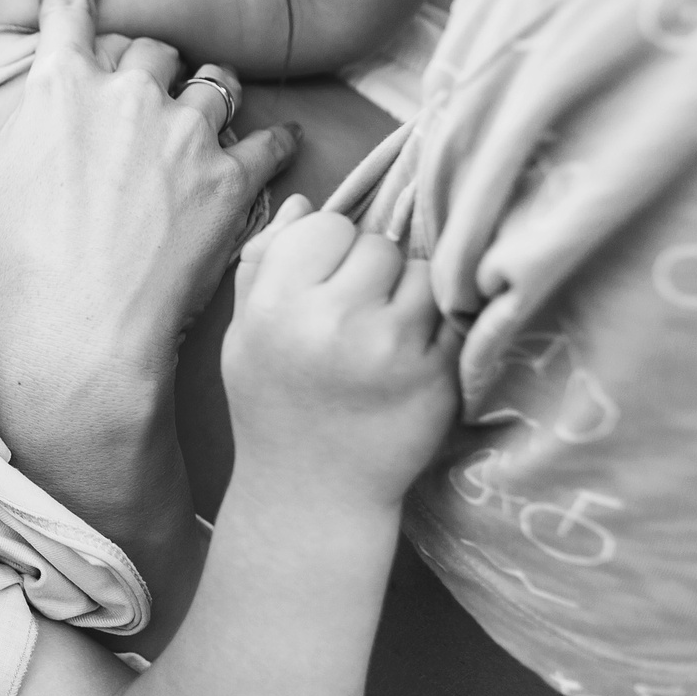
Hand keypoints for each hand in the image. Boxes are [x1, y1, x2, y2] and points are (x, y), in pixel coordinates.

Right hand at [0, 0, 297, 526]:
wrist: (76, 347)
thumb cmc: (3, 276)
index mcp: (59, 86)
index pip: (74, 2)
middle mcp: (129, 95)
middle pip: (153, 46)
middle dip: (147, 60)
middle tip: (141, 88)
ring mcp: (186, 136)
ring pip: (215, 82)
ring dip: (207, 91)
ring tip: (204, 111)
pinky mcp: (230, 183)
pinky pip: (268, 141)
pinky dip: (269, 143)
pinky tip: (269, 149)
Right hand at [221, 197, 459, 513]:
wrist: (313, 493)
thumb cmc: (273, 406)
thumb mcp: (244, 333)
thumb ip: (263, 263)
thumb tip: (303, 202)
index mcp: (277, 307)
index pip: (328, 225)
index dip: (329, 251)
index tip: (323, 286)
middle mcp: (333, 322)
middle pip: (378, 246)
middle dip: (370, 272)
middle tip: (355, 315)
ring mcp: (391, 349)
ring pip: (421, 274)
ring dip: (409, 295)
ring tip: (384, 335)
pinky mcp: (437, 375)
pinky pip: (451, 314)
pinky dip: (437, 328)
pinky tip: (409, 356)